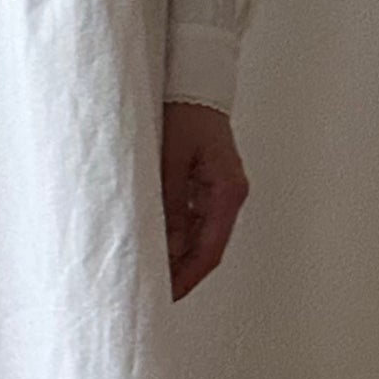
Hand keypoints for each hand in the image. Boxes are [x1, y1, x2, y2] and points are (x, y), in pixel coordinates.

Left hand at [161, 101, 249, 299]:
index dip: (186, 278)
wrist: (194, 81)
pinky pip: (195, 220)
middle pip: (207, 249)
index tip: (165, 297)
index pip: (209, 251)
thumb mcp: (170, 162)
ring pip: (200, 236)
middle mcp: (229, 195)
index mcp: (227, 193)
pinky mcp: (209, 183)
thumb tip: (166, 247)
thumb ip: (169, 205)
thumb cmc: (184, 113)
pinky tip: (156, 244)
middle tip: (151, 293)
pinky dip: (177, 236)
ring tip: (149, 274)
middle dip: (181, 273)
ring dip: (178, 256)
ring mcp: (221, 190)